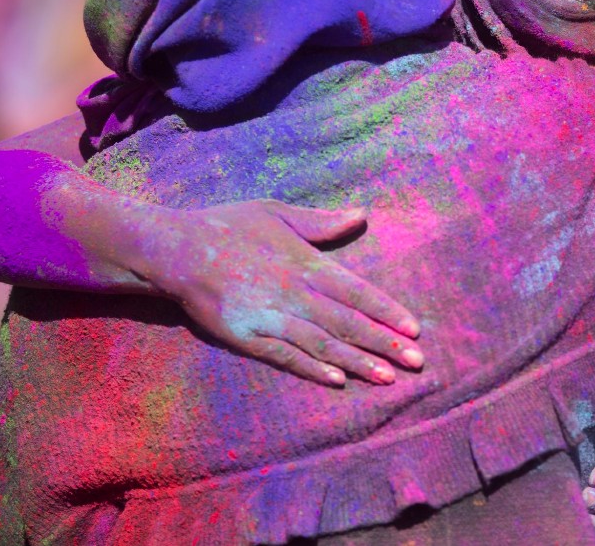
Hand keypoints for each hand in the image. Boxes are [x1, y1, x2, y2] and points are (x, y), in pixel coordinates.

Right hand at [151, 200, 422, 386]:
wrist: (177, 250)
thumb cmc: (230, 226)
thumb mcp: (278, 212)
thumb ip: (321, 222)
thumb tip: (361, 214)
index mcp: (306, 263)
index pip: (357, 291)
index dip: (387, 311)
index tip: (414, 328)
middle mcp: (294, 293)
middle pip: (348, 322)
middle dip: (385, 343)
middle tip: (417, 362)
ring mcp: (271, 317)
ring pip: (323, 344)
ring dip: (357, 362)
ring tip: (388, 377)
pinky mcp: (247, 337)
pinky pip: (286, 356)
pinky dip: (312, 369)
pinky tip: (337, 381)